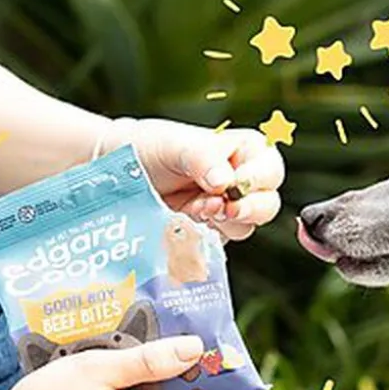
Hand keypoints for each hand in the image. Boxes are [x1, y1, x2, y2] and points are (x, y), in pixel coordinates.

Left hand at [100, 117, 284, 240]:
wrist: (118, 175)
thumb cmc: (150, 149)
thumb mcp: (176, 144)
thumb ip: (203, 157)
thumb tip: (225, 182)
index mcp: (243, 154)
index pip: (270, 170)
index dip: (258, 180)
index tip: (233, 184)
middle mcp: (239, 185)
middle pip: (267, 205)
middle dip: (246, 209)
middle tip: (218, 207)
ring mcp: (224, 213)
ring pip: (244, 228)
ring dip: (221, 223)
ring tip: (193, 210)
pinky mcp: (206, 236)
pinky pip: (215, 246)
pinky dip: (202, 239)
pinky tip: (183, 225)